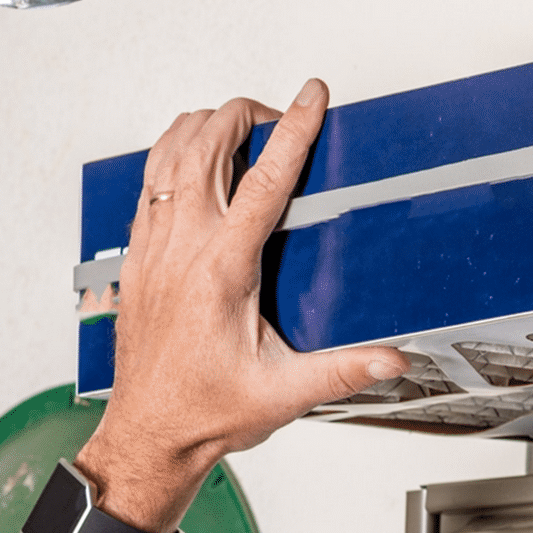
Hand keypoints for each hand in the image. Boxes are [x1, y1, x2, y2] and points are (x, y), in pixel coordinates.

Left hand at [29, 79, 407, 532]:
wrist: (148, 435)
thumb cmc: (205, 411)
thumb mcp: (286, 392)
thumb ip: (345, 369)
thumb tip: (394, 355)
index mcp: (221, 270)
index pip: (263, 181)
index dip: (292, 131)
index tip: (309, 97)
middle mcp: (181, 250)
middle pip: (204, 148)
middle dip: (243, 115)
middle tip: (278, 115)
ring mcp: (154, 250)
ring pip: (167, 156)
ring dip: (203, 128)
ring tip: (238, 126)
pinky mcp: (139, 258)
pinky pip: (148, 183)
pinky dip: (172, 156)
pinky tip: (195, 164)